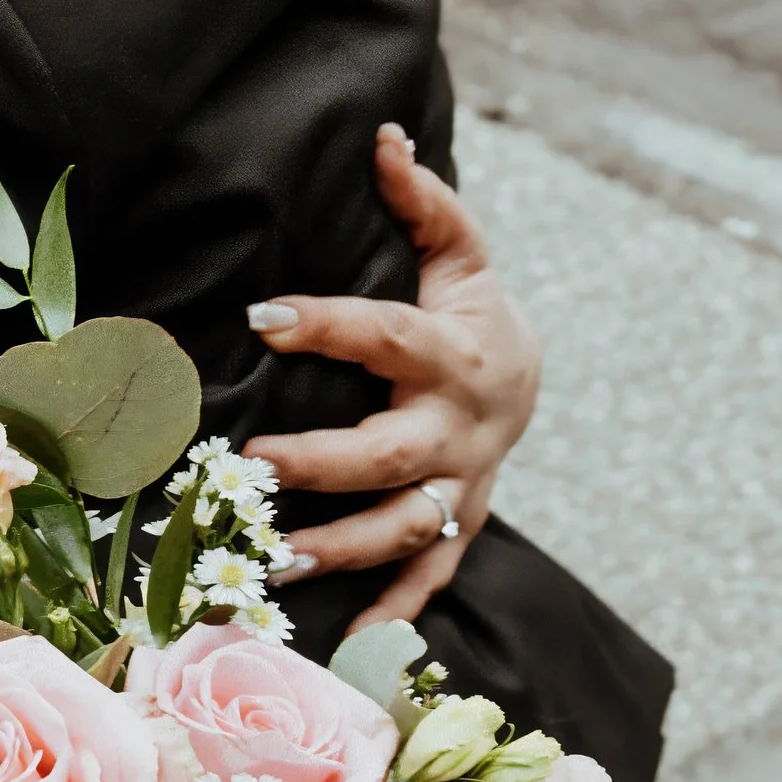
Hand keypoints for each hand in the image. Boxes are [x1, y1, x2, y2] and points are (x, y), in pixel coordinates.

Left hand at [243, 124, 542, 627]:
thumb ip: (421, 201)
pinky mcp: (457, 526)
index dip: (325, 322)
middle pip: (388, 454)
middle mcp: (457, 429)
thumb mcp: (460, 254)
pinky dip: (394, 614)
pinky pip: (428, 577)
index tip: (258, 314)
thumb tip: (381, 137)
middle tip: (252, 462)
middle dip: (322, 464)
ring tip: (273, 557)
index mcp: (452, 353)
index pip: (383, 334)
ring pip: (403, 527)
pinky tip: (347, 644)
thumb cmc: (470, 312)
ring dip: (341, 548)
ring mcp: (459, 486)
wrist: (529, 381)